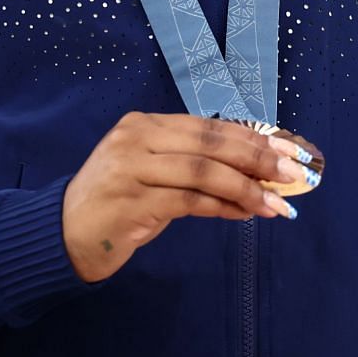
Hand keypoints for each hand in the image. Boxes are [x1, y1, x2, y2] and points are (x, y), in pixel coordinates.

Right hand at [60, 111, 307, 282]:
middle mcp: (136, 138)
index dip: (251, 137)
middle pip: (210, 143)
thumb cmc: (117, 200)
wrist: (65, 232)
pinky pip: (190, 201)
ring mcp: (131, 168)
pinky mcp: (132, 202)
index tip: (287, 150)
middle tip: (292, 173)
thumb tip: (255, 170)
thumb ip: (193, 165)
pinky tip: (246, 215)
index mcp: (144, 124)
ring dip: (247, 188)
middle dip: (257, 157)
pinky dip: (224, 208)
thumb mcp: (152, 171)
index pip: (208, 126)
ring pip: (204, 172)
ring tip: (277, 204)